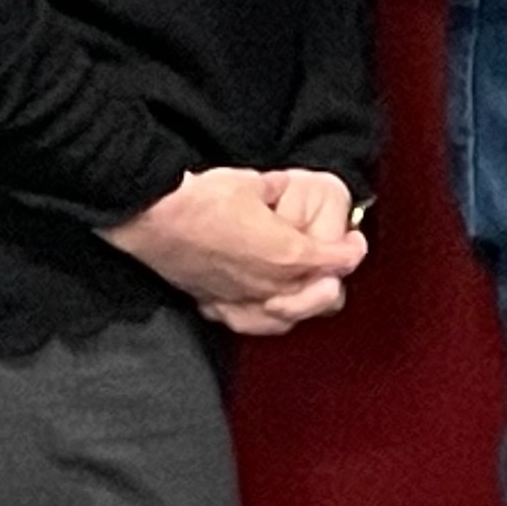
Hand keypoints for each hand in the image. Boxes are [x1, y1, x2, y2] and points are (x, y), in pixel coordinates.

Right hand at [105, 165, 363, 331]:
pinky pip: (249, 322)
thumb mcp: (257, 183)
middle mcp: (267, 286)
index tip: (353, 240)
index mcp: (285, 254)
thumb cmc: (204, 198)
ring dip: (303, 303)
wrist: (153, 217)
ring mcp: (239, 300)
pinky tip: (267, 304)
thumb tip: (284, 193)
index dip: (351, 250)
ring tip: (305, 285)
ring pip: (287, 318)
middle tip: (332, 261)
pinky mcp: (213, 304)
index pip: (337, 263)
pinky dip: (266, 315)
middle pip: (320, 299)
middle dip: (333, 281)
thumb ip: (281, 194)